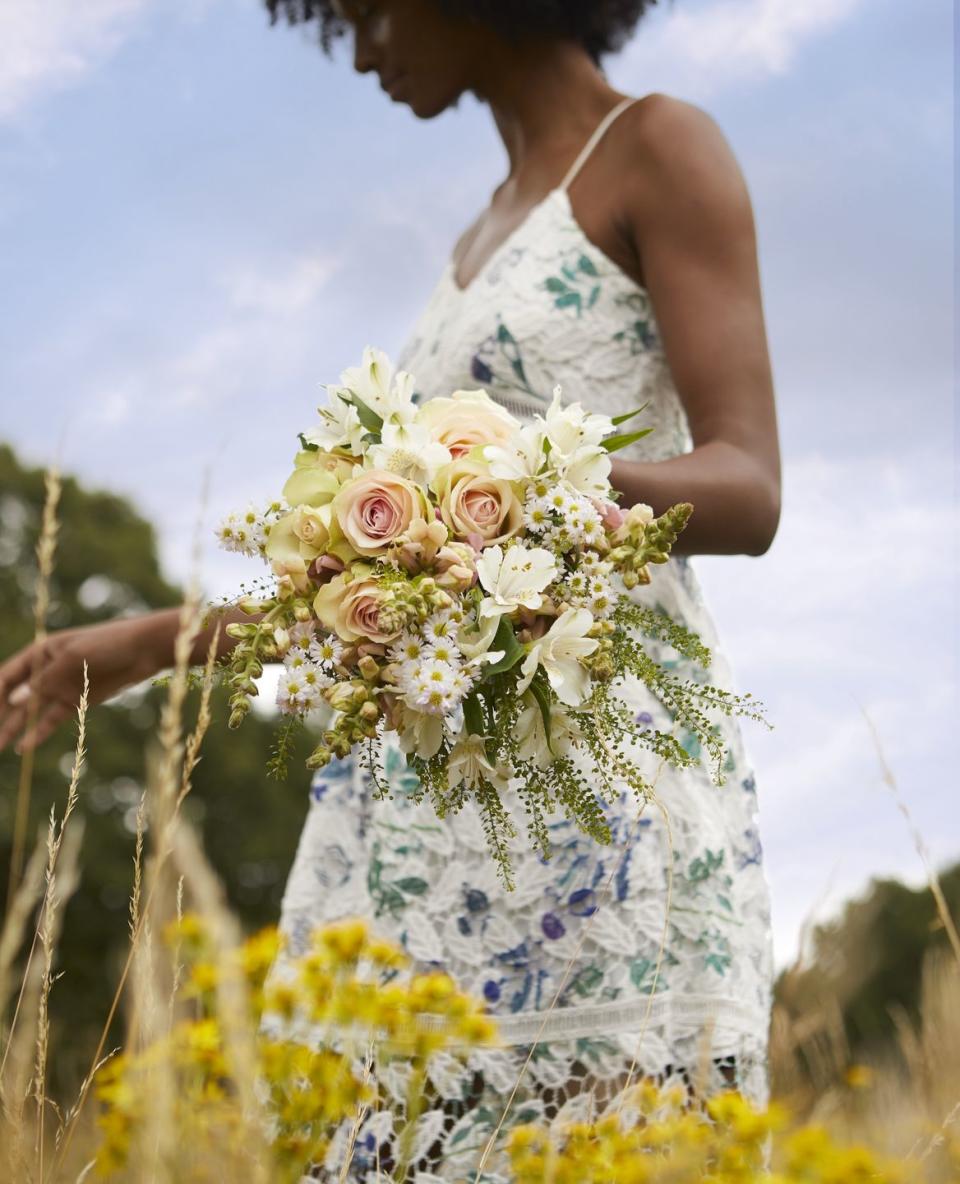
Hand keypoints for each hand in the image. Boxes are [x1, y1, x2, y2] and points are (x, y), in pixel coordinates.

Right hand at [0, 615, 169, 753]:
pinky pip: (52, 720)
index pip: (8, 675)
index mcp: (42, 652)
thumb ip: (44, 681)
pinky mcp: (78, 701)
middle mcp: (47, 671)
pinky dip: (37, 733)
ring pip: (30, 711)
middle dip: (0, 714)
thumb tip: (13, 701)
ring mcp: (62, 687)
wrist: (145, 649)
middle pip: (16, 696)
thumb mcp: (74, 658)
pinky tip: (23, 747)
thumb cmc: (108, 643)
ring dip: (13, 728)